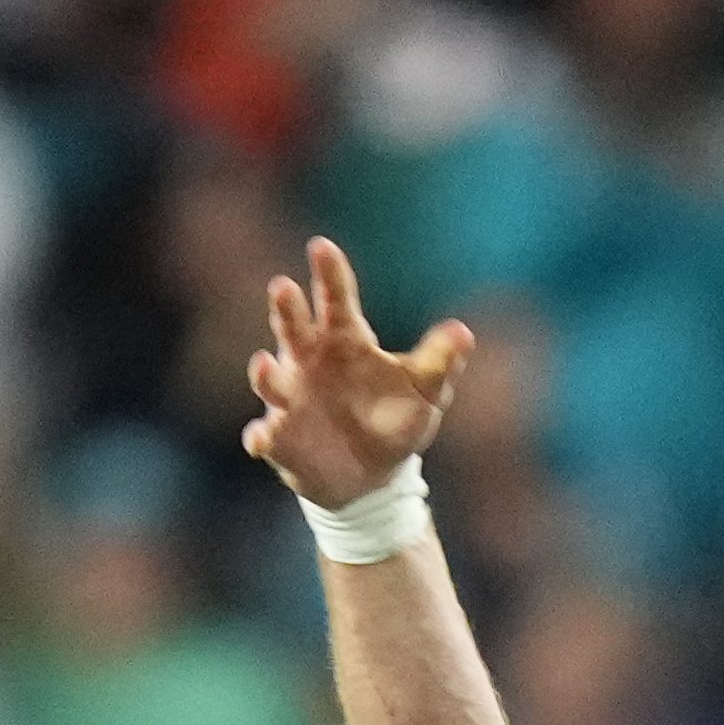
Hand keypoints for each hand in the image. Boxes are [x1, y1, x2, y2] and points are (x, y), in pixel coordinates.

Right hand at [243, 237, 471, 506]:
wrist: (372, 477)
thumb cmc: (396, 421)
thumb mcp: (425, 393)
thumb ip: (439, 363)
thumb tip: (462, 333)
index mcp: (345, 342)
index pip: (336, 300)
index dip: (329, 273)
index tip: (321, 247)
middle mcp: (310, 362)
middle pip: (293, 328)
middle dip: (286, 309)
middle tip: (283, 287)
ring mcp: (291, 399)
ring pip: (270, 379)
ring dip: (265, 372)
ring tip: (265, 364)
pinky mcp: (280, 438)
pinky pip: (264, 435)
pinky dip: (261, 436)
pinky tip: (260, 439)